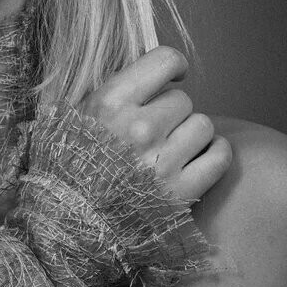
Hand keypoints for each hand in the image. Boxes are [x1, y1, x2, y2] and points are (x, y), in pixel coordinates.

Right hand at [80, 47, 230, 204]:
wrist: (66, 226)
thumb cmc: (65, 171)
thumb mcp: (70, 119)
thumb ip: (107, 92)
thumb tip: (145, 67)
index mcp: (109, 104)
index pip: (164, 60)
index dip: (172, 66)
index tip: (171, 77)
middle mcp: (138, 129)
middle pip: (183, 99)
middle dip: (171, 113)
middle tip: (154, 132)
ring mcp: (162, 163)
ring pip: (203, 125)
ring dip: (190, 135)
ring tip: (170, 150)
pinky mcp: (182, 193)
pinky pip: (220, 156)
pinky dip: (213, 155)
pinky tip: (196, 160)